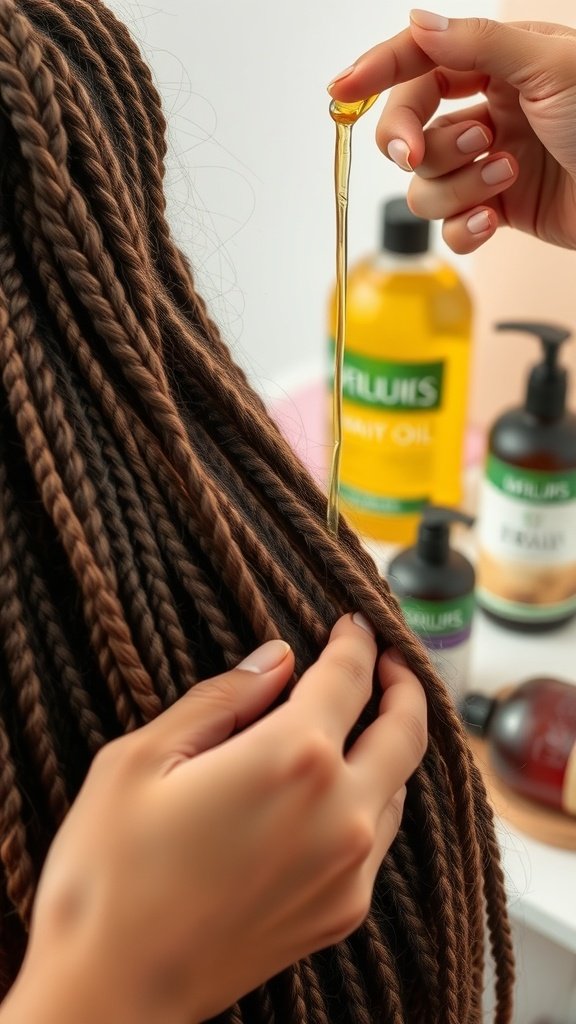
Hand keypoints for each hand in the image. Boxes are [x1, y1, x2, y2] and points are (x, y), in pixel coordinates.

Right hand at [1, 614, 425, 1023]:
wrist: (110, 992)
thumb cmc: (109, 873)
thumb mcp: (142, 759)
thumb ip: (222, 699)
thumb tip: (275, 661)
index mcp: (291, 758)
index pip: (349, 678)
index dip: (357, 644)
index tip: (353, 626)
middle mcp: (339, 812)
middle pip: (405, 731)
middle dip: (403, 686)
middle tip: (389, 662)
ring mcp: (349, 869)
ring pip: (400, 785)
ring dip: (392, 743)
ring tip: (367, 719)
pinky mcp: (342, 912)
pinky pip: (380, 836)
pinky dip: (376, 796)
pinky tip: (344, 788)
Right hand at [328, 11, 575, 252]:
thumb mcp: (549, 65)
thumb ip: (478, 45)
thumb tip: (419, 23)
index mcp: (499, 65)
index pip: (421, 61)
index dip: (377, 72)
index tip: (340, 91)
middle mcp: (487, 112)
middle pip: (409, 128)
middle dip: (417, 140)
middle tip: (428, 151)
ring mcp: (488, 165)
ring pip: (425, 183)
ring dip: (457, 185)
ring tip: (504, 174)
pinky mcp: (497, 213)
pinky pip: (451, 227)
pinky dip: (466, 228)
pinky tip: (494, 219)